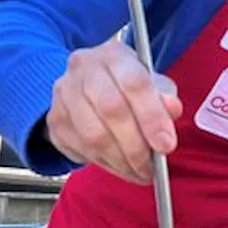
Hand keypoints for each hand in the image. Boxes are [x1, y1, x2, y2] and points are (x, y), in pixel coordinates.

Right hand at [45, 40, 182, 183]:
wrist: (87, 86)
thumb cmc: (126, 86)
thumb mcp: (152, 83)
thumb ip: (165, 96)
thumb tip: (172, 109)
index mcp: (114, 55)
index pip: (135, 83)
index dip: (152, 117)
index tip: (166, 145)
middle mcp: (84, 69)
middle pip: (111, 110)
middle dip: (136, 146)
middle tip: (152, 167)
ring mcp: (64, 94)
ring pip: (93, 135)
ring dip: (121, 161)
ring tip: (139, 172)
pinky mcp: (55, 120)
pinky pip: (80, 149)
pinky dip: (105, 165)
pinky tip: (120, 167)